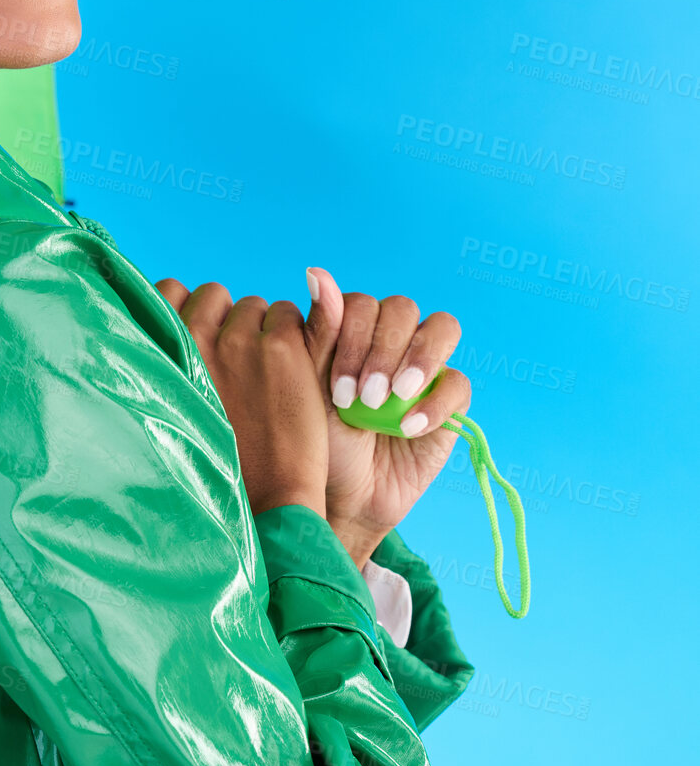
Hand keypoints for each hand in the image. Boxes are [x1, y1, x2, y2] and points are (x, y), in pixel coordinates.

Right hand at [153, 277, 336, 519]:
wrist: (261, 500)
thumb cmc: (212, 456)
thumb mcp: (175, 397)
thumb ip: (171, 347)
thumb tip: (172, 289)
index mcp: (162, 349)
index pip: (169, 291)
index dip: (189, 312)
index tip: (202, 343)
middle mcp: (194, 336)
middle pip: (214, 294)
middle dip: (227, 320)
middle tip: (237, 369)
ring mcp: (239, 340)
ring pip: (255, 306)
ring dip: (262, 331)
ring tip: (265, 379)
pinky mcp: (281, 347)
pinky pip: (289, 317)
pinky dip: (294, 341)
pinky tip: (290, 380)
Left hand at [305, 266, 472, 565]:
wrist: (337, 494)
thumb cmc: (313, 437)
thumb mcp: (306, 386)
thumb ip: (317, 331)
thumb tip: (315, 271)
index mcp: (349, 328)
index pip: (363, 303)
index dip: (353, 337)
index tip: (336, 388)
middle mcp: (389, 339)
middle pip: (402, 308)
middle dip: (382, 350)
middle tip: (364, 396)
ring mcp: (423, 366)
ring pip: (441, 328)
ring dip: (416, 359)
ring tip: (391, 399)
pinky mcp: (450, 401)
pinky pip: (459, 383)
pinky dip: (434, 402)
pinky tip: (406, 427)